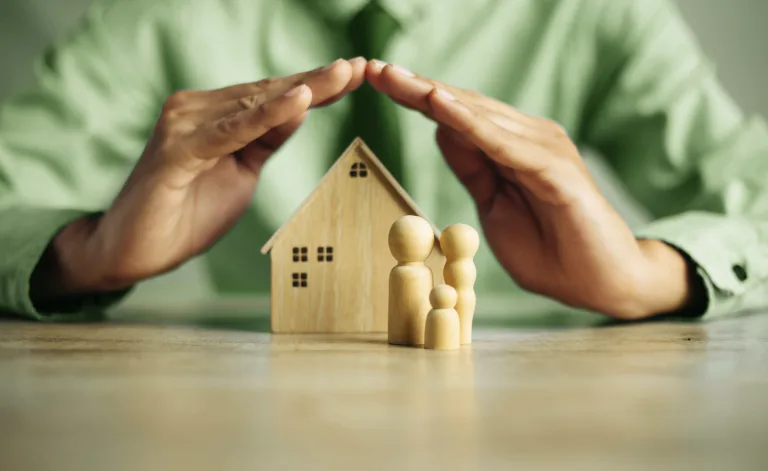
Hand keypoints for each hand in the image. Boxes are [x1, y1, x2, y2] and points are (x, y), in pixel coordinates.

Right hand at [41, 58, 365, 295]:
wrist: (135, 250)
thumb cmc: (187, 212)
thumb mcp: (242, 172)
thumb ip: (266, 140)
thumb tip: (301, 108)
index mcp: (216, 115)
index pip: (274, 97)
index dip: (316, 86)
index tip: (356, 74)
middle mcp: (198, 109)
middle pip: (269, 92)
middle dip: (318, 81)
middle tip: (359, 65)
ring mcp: (185, 124)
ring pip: (255, 104)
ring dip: (302, 89)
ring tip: (342, 74)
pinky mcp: (178, 149)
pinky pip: (231, 130)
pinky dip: (267, 115)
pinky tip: (300, 101)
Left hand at [366, 60, 696, 318]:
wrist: (603, 282)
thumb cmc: (551, 249)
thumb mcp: (494, 206)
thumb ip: (472, 168)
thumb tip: (441, 130)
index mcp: (510, 147)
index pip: (455, 115)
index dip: (416, 97)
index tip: (376, 80)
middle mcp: (528, 138)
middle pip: (463, 106)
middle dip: (416, 87)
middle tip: (374, 69)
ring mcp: (544, 150)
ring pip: (480, 117)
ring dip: (435, 96)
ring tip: (396, 78)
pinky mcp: (557, 170)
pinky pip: (505, 144)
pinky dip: (471, 124)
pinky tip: (439, 106)